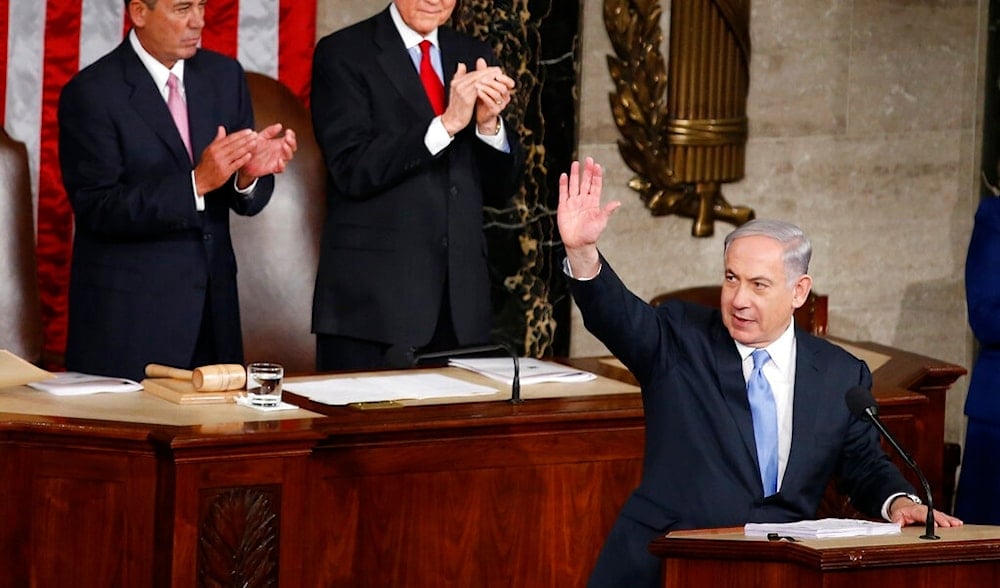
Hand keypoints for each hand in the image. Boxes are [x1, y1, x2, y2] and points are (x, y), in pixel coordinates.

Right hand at [193, 127, 256, 194]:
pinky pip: (236, 164)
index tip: (248, 131)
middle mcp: (217, 154)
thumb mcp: (209, 150)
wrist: (200, 180)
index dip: (240, 134)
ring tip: (254, 142)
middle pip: (234, 144)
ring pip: (236, 153)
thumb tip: (221, 128)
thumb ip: (217, 139)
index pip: (229, 138)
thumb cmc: (206, 165)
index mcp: (214, 147)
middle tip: (254, 135)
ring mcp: (221, 163)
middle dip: (245, 139)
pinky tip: (249, 155)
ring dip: (246, 147)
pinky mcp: (225, 172)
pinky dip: (243, 159)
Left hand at [237, 123, 296, 187]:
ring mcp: (277, 160)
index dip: (291, 135)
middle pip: (292, 148)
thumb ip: (269, 131)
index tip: (288, 131)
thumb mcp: (260, 137)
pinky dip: (282, 165)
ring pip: (288, 157)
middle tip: (288, 138)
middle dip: (292, 142)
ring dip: (288, 151)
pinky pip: (281, 169)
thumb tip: (279, 125)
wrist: (244, 159)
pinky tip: (280, 160)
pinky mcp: (273, 168)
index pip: (289, 139)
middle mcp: (279, 152)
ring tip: (284, 145)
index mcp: (278, 143)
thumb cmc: (252, 149)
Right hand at [440, 61, 512, 135]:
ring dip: (489, 77)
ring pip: (478, 80)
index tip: (493, 70)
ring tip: (498, 76)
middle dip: (488, 72)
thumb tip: (461, 65)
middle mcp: (458, 84)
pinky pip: (478, 89)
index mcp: (456, 81)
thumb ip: (459, 77)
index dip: (484, 70)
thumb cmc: (456, 108)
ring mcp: (461, 90)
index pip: (472, 73)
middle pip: (476, 74)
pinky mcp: (466, 98)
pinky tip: (493, 86)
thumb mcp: (456, 90)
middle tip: (498, 70)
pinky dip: (486, 86)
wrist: (452, 120)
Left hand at [471, 58, 514, 130]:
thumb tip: (480, 60)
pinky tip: (478, 92)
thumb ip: (483, 72)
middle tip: (482, 78)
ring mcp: (501, 105)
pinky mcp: (495, 111)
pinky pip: (491, 103)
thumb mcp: (483, 84)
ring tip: (477, 85)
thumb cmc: (483, 98)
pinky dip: (485, 96)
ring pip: (497, 95)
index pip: (510, 83)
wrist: (481, 115)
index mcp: (505, 90)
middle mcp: (505, 98)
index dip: (504, 78)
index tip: (495, 73)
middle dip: (493, 82)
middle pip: (503, 88)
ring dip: (487, 88)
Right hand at [557, 157, 619, 276]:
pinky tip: (564, 175)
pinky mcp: (564, 206)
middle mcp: (583, 200)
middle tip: (588, 159)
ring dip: (575, 175)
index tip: (597, 166)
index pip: (595, 186)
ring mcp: (573, 202)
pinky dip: (563, 184)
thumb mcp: (600, 222)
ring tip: (575, 163)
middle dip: (587, 171)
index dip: (596, 176)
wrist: (577, 243)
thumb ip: (607, 211)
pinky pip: (563, 193)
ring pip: (574, 185)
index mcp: (593, 202)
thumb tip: (617, 203)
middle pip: (585, 182)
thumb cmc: (590, 234)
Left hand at [888, 496, 962, 527]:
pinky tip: (959, 523)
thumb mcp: (896, 515)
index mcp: (915, 510)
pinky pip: (945, 516)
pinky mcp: (936, 514)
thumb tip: (898, 526)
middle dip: (943, 520)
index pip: (923, 515)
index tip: (936, 525)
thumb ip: (897, 521)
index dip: (930, 519)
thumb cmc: (901, 512)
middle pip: (935, 514)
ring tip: (958, 524)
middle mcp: (925, 509)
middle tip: (950, 526)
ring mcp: (931, 511)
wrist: (904, 505)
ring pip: (942, 515)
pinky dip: (952, 520)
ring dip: (950, 519)